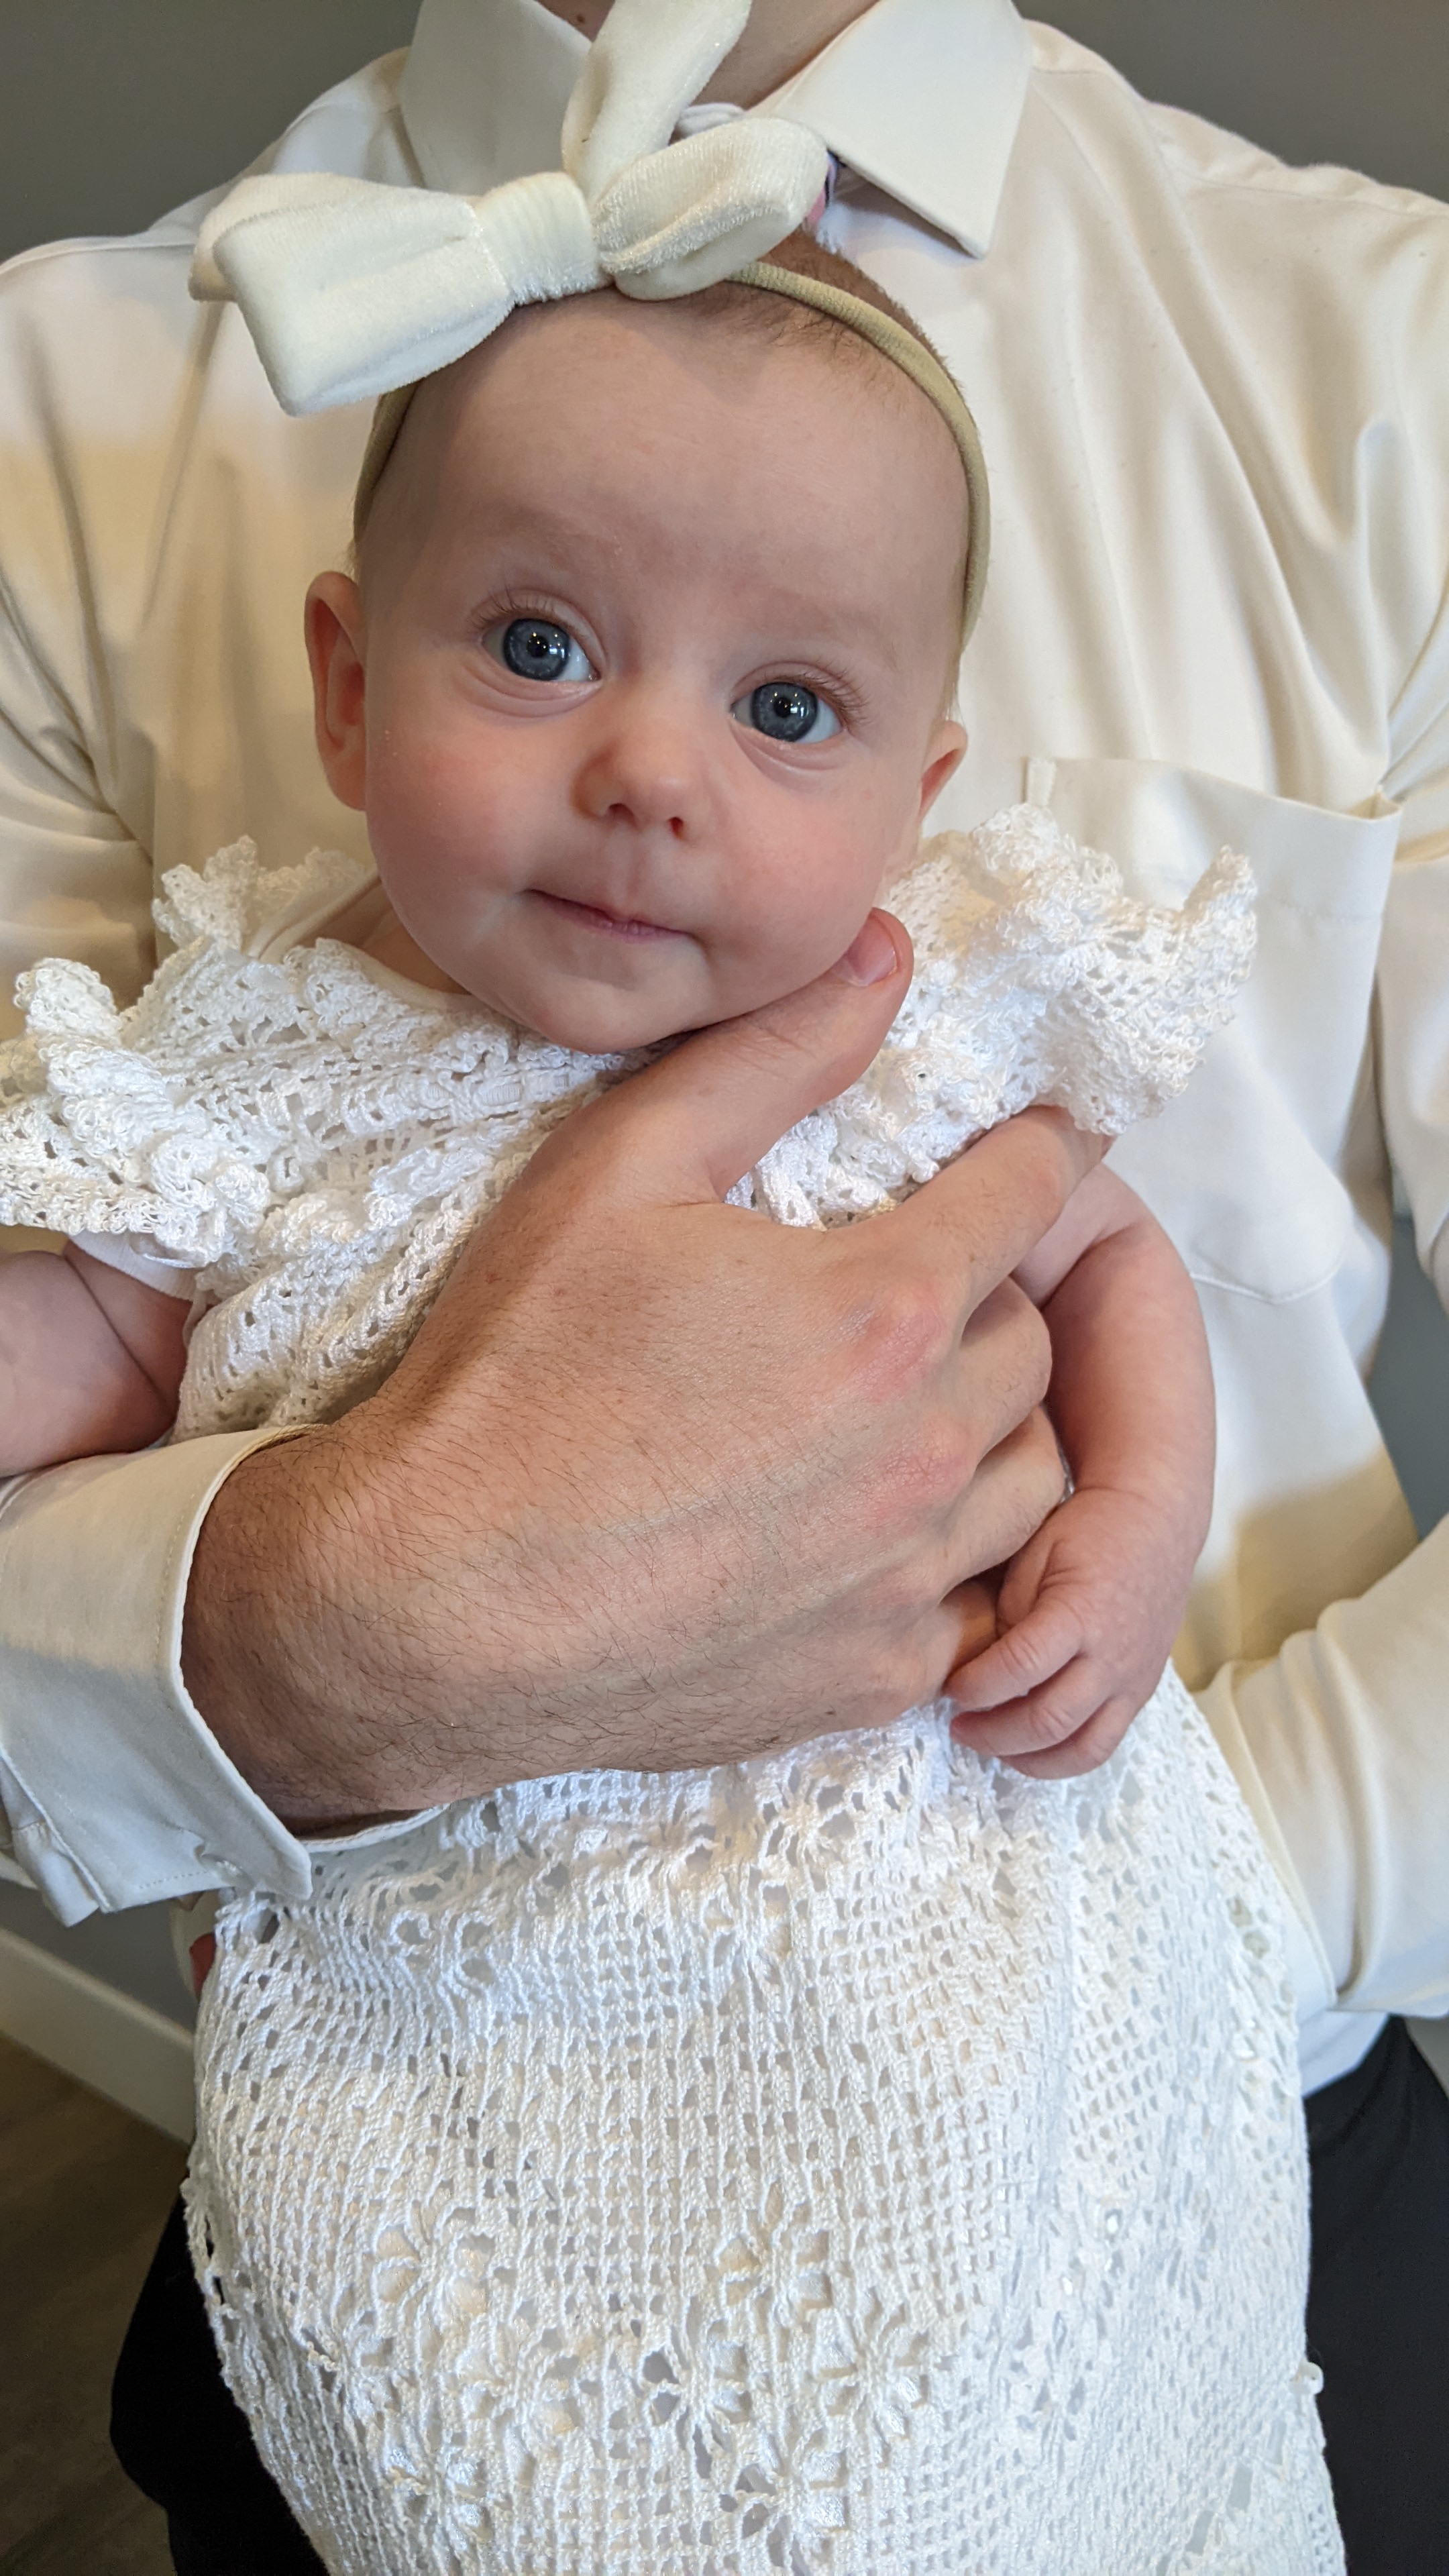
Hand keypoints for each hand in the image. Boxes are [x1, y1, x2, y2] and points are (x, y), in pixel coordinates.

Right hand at [183, 913, 1099, 1825]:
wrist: (433, 1608)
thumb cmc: (514, 1379)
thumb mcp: (617, 1172)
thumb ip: (769, 1055)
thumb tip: (886, 961)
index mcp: (883, 1308)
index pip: (1030, 1198)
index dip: (1041, 1155)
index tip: (1042, 1144)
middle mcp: (928, 1445)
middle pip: (1035, 1339)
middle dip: (994, 1297)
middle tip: (916, 1287)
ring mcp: (911, 1575)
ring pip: (1032, 1473)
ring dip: (989, 1425)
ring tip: (900, 1408)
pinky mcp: (880, 1675)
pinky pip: (982, 1598)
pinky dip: (954, 1554)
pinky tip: (870, 1531)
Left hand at [943, 1485, 1183, 1777]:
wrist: (1155, 1518)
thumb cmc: (1087, 1530)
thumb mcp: (1034, 1555)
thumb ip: (1009, 1614)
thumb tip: (983, 1668)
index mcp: (1080, 1612)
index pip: (1020, 1667)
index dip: (977, 1686)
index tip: (950, 1687)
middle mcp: (1112, 1655)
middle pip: (1049, 1721)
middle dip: (993, 1733)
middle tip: (959, 1724)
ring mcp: (1133, 1679)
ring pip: (1082, 1750)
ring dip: (1029, 1759)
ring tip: (992, 1745)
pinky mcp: (1141, 1691)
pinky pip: (1102, 1744)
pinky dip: (1061, 1757)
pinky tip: (1029, 1746)